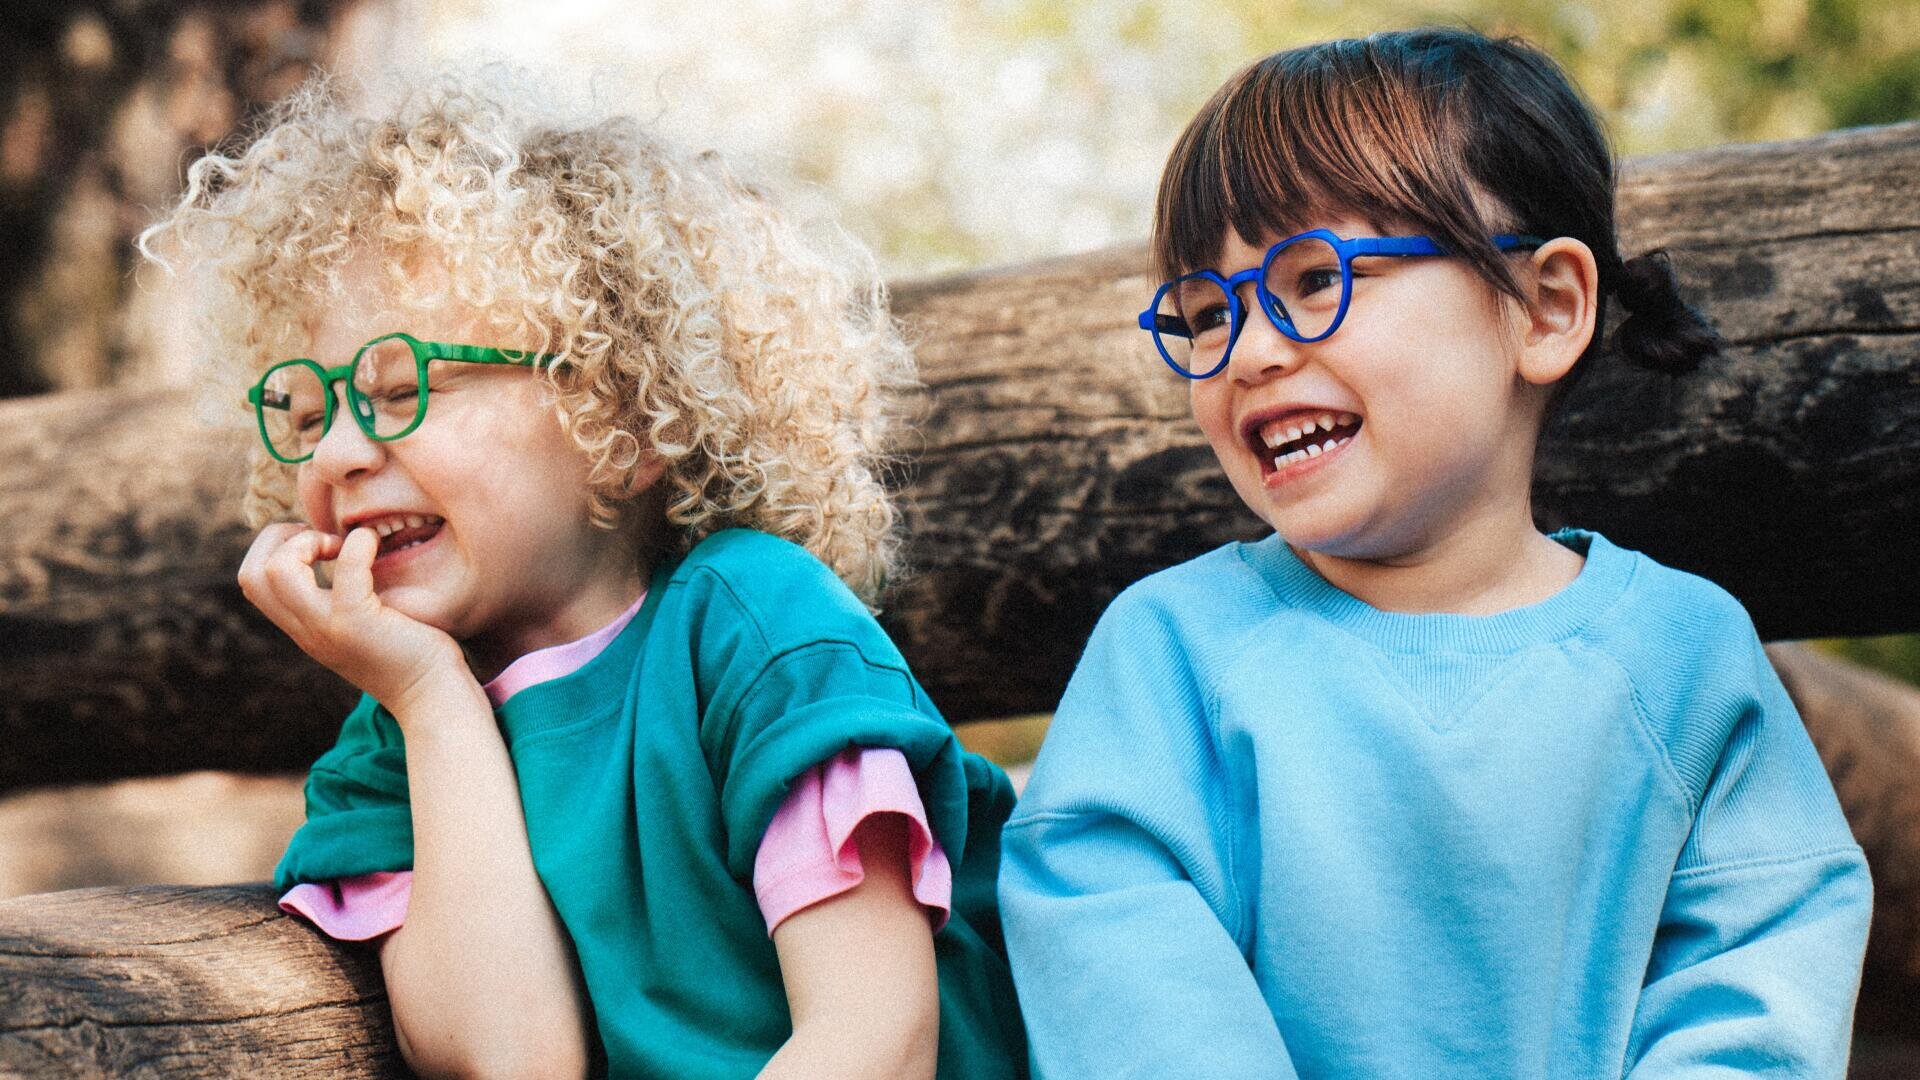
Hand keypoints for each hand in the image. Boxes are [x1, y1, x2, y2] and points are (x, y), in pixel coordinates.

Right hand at [238, 523, 470, 713]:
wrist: (433, 696)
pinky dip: (359, 544)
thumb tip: (345, 554)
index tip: (320, 545)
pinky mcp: (358, 623)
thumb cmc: (411, 653)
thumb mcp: (360, 625)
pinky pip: (345, 570)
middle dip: (278, 538)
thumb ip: (339, 600)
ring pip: (276, 572)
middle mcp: (306, 630)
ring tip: (341, 545)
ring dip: (305, 542)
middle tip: (324, 540)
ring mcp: (328, 627)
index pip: (252, 581)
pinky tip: (376, 545)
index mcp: (303, 628)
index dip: (275, 548)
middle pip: (251, 575)